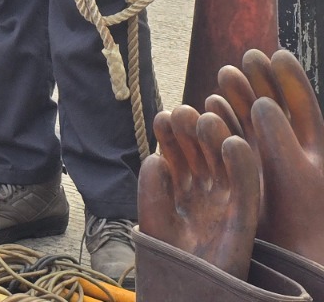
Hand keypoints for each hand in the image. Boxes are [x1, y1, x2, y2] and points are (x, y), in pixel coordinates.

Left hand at [138, 105, 259, 279]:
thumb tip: (156, 158)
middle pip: (199, 149)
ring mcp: (224, 198)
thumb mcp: (153, 218)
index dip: (169, 133)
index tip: (162, 120)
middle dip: (191, 129)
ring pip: (223, 160)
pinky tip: (233, 143)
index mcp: (179, 182)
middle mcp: (203, 185)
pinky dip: (242, 164)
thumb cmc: (169, 254)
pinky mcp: (244, 215)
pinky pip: (247, 186)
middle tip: (182, 114)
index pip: (175, 150)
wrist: (188, 290)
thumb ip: (151, 189)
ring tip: (206, 120)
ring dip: (216, 137)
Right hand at [208, 49, 323, 262]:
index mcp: (316, 149)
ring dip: (237, 99)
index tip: (276, 53)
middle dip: (260, 82)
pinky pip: (233, 140)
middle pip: (275, 108)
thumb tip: (261, 101)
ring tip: (224, 77)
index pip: (304, 104)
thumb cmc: (300, 218)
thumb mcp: (292, 171)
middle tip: (246, 58)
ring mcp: (270, 164)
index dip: (290, 78)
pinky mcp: (247, 176)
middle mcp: (294, 153)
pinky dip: (222, 122)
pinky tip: (209, 109)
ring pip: (252, 121)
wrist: (290, 258)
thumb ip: (276, 133)